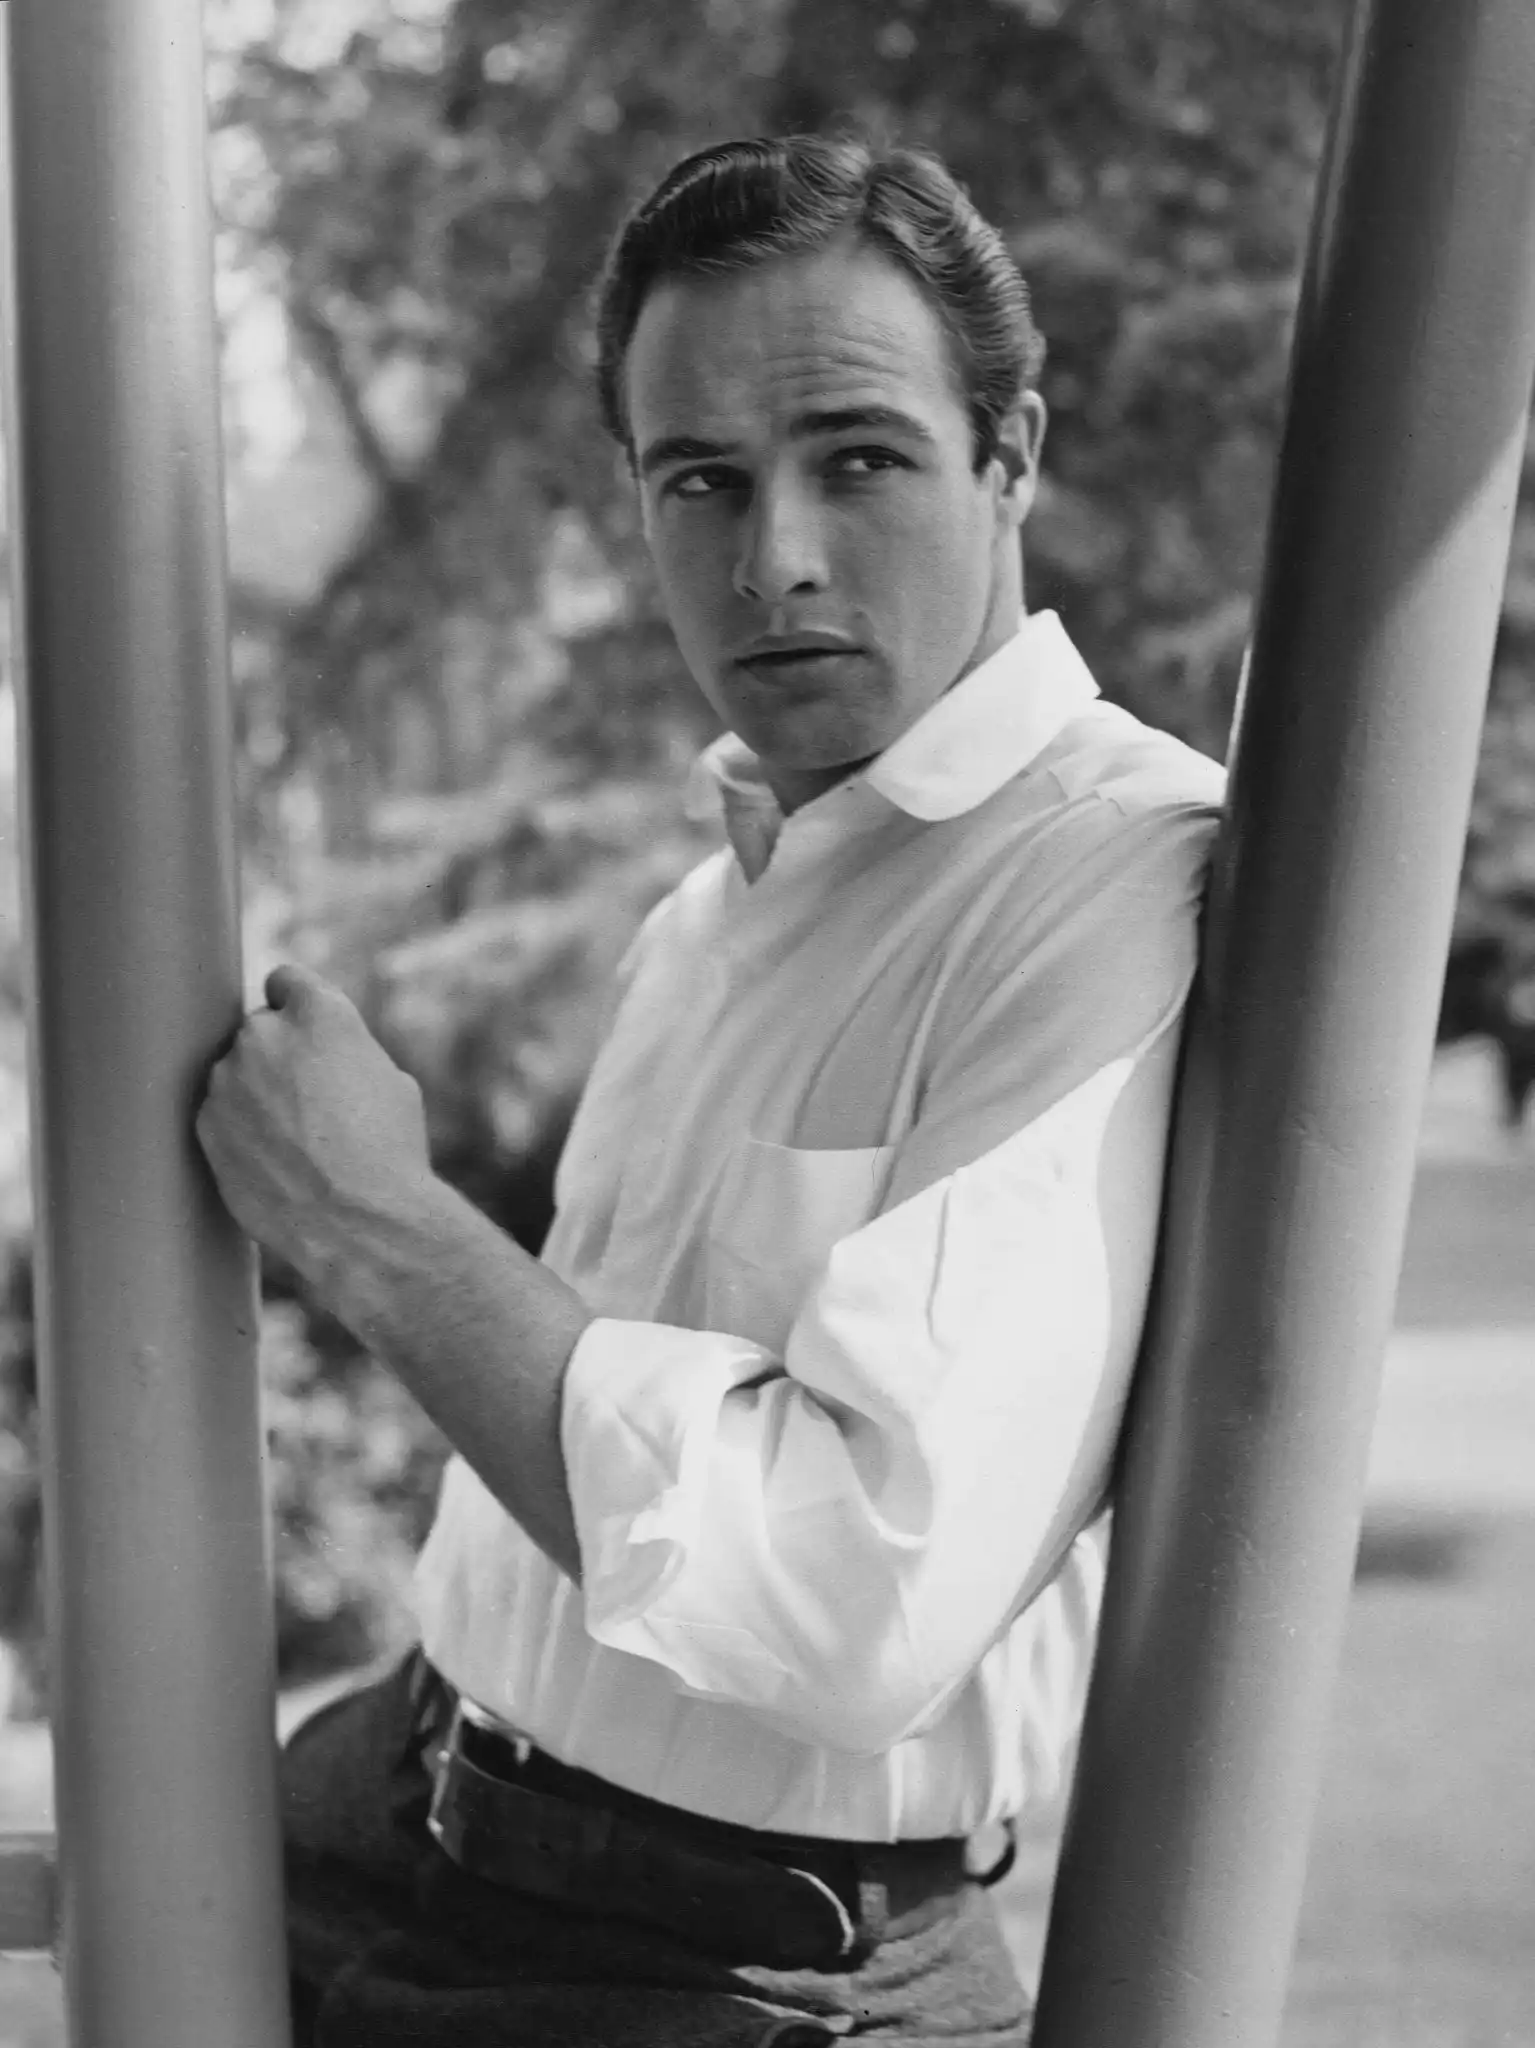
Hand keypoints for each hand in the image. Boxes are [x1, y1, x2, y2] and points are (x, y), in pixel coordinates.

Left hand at [196, 963, 433, 1297]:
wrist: (358, 1221)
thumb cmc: (389, 1153)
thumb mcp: (391, 1082)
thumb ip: (345, 1053)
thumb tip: (327, 1057)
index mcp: (319, 1013)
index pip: (286, 981)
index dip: (296, 1004)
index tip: (299, 1025)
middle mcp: (264, 1035)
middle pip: (258, 1030)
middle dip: (277, 1055)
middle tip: (306, 1097)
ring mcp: (226, 1080)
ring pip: (235, 1074)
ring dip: (254, 1094)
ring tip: (293, 1140)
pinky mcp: (204, 1124)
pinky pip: (219, 1114)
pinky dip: (238, 1131)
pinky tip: (273, 1161)